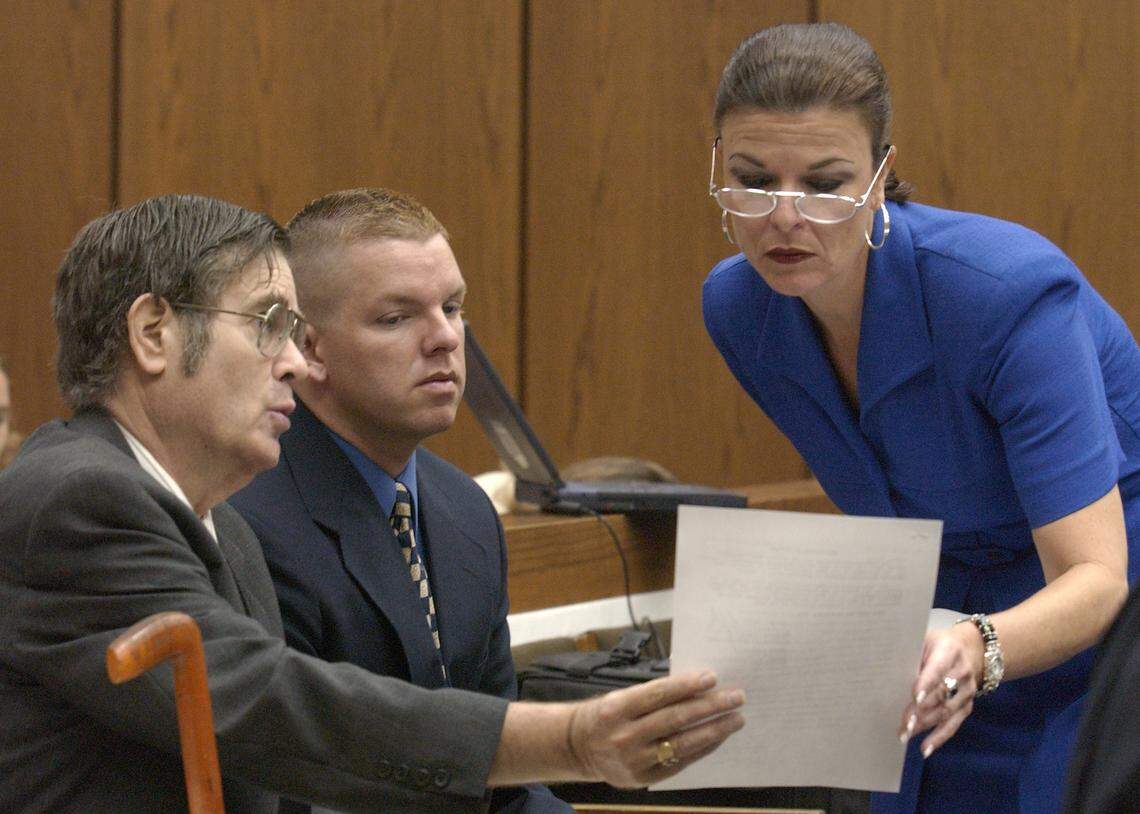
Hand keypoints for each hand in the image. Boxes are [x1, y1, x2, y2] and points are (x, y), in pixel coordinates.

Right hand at [568, 670, 744, 786]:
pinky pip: (680, 762)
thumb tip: (695, 687)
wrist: (579, 748)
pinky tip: (718, 737)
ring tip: (736, 718)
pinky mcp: (644, 778)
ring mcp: (635, 760)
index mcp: (617, 709)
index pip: (659, 694)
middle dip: (710, 706)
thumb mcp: (620, 697)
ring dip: (715, 729)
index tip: (712, 677)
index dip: (687, 685)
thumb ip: (653, 695)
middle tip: (736, 697)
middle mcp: (625, 736)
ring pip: (683, 743)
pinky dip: (702, 748)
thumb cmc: (606, 715)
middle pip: (676, 719)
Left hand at [898, 625, 982, 757]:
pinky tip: (925, 748)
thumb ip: (910, 653)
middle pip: (940, 694)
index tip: (915, 697)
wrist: (971, 649)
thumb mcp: (924, 639)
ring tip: (905, 734)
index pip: (938, 669)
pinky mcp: (967, 706)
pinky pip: (953, 724)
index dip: (927, 683)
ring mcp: (967, 691)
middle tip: (902, 722)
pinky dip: (939, 738)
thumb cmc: (937, 644)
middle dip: (921, 710)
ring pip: (945, 712)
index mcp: (949, 651)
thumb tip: (884, 670)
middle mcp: (962, 672)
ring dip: (925, 725)